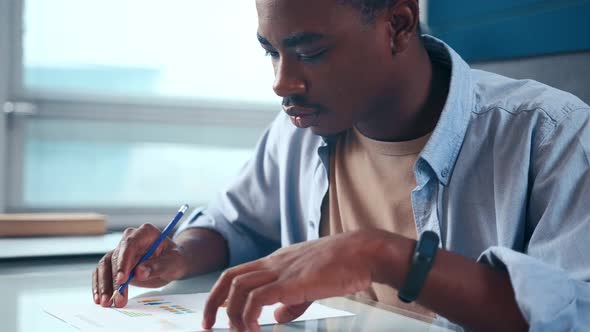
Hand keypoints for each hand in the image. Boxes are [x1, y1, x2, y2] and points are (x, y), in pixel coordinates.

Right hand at [92, 223, 188, 307]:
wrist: (171, 263)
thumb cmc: (174, 259)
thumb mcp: (174, 262)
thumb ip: (158, 266)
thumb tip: (140, 272)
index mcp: (145, 233)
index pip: (129, 244)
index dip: (123, 262)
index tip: (122, 279)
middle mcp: (130, 239)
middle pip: (115, 257)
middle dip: (114, 280)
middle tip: (117, 298)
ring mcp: (121, 251)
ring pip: (105, 265)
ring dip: (104, 285)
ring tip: (107, 302)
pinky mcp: (115, 263)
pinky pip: (102, 272)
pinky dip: (100, 285)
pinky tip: (100, 298)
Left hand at [202, 229, 387, 331]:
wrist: (363, 252)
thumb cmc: (343, 265)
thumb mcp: (311, 284)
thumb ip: (292, 302)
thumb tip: (276, 317)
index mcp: (277, 261)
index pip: (238, 273)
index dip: (221, 294)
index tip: (214, 315)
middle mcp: (274, 263)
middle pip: (229, 277)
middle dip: (212, 302)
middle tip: (207, 326)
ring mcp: (282, 270)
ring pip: (238, 287)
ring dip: (231, 313)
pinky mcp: (292, 281)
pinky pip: (258, 299)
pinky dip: (249, 316)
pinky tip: (256, 331)